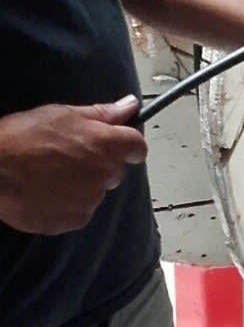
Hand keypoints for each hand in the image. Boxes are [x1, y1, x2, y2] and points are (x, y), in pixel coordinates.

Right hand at [0, 97, 147, 235]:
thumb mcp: (63, 114)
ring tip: (50, 175)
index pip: (137, 147)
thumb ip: (102, 114)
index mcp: (106, 145)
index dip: (127, 144)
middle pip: (114, 171)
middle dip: (99, 164)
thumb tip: (131, 106)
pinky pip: (79, 211)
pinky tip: (45, 192)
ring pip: (95, 192)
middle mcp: (104, 176)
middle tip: (67, 157)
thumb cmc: (23, 136)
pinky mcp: (73, 220)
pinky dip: (67, 204)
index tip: (116, 144)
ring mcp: (90, 201)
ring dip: (81, 185)